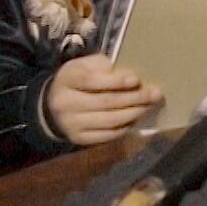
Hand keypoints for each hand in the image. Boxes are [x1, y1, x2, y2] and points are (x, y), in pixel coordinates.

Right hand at [44, 54, 161, 145]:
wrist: (50, 107)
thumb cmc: (76, 80)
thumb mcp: (84, 66)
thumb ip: (104, 67)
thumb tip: (130, 76)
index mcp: (67, 79)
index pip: (91, 81)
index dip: (115, 81)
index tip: (136, 79)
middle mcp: (66, 103)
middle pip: (105, 102)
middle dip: (134, 98)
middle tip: (155, 93)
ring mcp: (71, 124)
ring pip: (109, 121)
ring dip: (134, 113)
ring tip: (149, 106)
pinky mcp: (78, 139)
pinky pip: (106, 135)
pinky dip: (124, 127)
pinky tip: (135, 119)